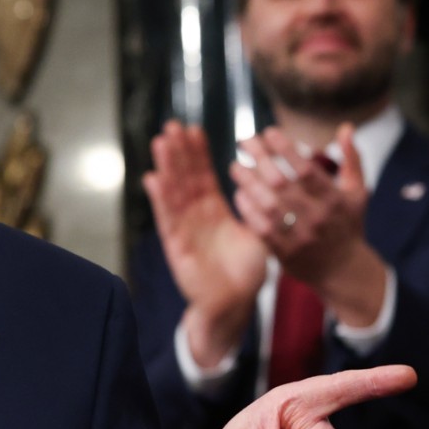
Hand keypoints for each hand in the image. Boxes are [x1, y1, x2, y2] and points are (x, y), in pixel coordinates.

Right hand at [144, 121, 266, 366]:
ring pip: (174, 192)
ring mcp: (184, 230)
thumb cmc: (246, 272)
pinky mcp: (177, 246)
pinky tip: (153, 178)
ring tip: (161, 141)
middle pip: (185, 178)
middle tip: (172, 124)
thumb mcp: (259, 233)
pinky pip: (168, 219)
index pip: (203, 176)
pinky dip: (160, 199)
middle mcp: (196, 217)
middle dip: (179, 152)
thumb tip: (275, 183)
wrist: (234, 304)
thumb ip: (261, 209)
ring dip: (167, 166)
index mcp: (214, 212)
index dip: (198, 153)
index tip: (193, 129)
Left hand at [230, 124, 388, 326]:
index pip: (306, 170)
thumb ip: (352, 158)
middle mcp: (318, 218)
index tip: (268, 132)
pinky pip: (261, 229)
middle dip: (260, 159)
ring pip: (268, 206)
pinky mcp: (286, 253)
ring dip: (248, 183)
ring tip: (235, 166)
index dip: (285, 149)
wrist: (344, 272)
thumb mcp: (358, 192)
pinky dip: (248, 211)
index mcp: (335, 200)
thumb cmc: (348, 224)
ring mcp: (300, 237)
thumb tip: (345, 126)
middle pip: (282, 184)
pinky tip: (239, 194)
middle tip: (244, 141)